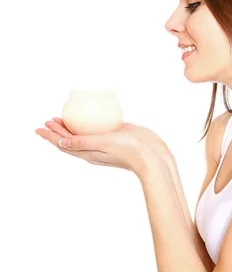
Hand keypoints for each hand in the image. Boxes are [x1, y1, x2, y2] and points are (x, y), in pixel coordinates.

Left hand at [35, 117, 170, 177]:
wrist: (152, 157)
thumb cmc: (129, 151)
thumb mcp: (103, 144)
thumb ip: (83, 142)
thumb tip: (60, 143)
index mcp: (88, 153)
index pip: (63, 144)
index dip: (50, 136)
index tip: (38, 127)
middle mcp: (94, 149)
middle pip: (70, 139)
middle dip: (57, 131)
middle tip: (48, 120)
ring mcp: (105, 143)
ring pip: (82, 135)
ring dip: (71, 127)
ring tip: (62, 118)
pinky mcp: (116, 135)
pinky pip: (97, 128)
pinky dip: (88, 123)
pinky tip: (91, 114)